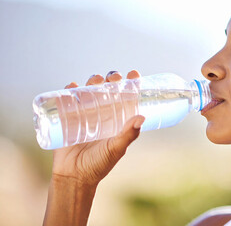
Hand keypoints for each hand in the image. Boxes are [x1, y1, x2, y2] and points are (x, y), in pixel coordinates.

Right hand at [51, 70, 142, 185]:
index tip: (133, 74)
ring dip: (92, 81)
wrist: (74, 177)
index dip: (130, 83)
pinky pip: (67, 99)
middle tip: (112, 79)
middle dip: (111, 79)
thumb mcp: (116, 149)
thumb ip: (128, 135)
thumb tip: (142, 117)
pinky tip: (71, 86)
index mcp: (118, 119)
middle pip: (108, 89)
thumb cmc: (99, 164)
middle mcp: (103, 114)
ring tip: (94, 81)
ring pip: (89, 90)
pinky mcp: (67, 118)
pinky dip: (68, 90)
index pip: (126, 96)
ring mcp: (85, 114)